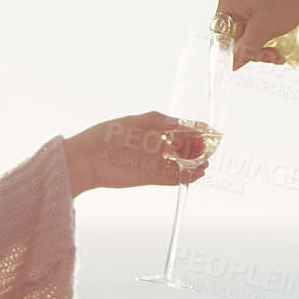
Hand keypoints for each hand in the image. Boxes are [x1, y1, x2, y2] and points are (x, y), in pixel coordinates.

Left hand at [65, 111, 210, 195]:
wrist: (87, 160)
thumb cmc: (107, 135)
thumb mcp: (135, 122)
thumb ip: (159, 121)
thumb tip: (182, 123)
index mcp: (151, 129)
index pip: (178, 129)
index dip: (194, 129)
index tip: (210, 130)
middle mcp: (153, 146)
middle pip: (181, 147)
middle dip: (197, 148)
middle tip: (211, 149)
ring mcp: (152, 163)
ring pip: (178, 164)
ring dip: (193, 164)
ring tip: (206, 164)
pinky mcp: (148, 178)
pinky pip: (171, 178)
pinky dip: (184, 177)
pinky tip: (196, 174)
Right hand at [215, 0, 298, 69]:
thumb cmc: (285, 2)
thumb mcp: (263, 29)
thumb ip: (245, 49)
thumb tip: (230, 66)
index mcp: (228, 3)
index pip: (219, 35)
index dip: (233, 51)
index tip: (249, 59)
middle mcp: (233, 4)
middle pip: (234, 39)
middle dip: (253, 52)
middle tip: (270, 57)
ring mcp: (246, 8)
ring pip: (246, 39)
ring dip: (261, 51)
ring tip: (278, 56)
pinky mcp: (257, 13)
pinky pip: (255, 34)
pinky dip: (265, 43)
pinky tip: (278, 52)